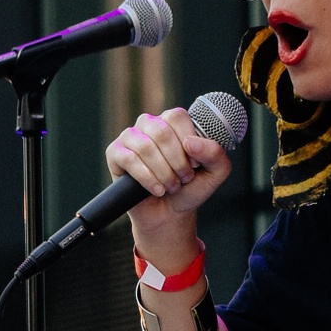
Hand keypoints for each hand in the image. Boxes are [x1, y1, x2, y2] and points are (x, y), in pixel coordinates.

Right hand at [107, 106, 237, 262]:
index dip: (188, 142)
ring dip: (163, 173)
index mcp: (173, 121)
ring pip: (145, 147)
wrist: (170, 213)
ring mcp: (130, 137)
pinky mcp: (115, 153)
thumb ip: (215, 154)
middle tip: (183, 178)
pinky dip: (147, 178)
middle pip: (161, 132)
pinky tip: (157, 189)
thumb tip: (190, 143)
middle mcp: (150, 124)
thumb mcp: (215, 172)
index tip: (195, 164)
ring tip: (171, 186)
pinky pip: (128, 159)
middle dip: (177, 162)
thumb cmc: (191, 187)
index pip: (177, 117)